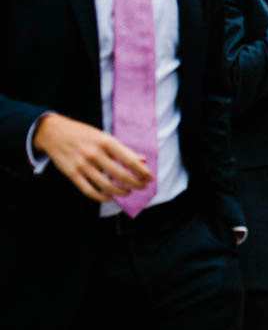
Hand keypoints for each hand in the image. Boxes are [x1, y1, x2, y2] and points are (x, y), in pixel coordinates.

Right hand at [33, 113, 153, 202]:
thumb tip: (143, 160)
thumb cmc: (85, 135)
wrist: (55, 133)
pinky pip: (89, 191)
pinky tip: (110, 197)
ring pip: (106, 185)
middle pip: (120, 175)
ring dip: (120, 192)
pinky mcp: (72, 174)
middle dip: (135, 183)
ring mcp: (83, 165)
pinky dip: (102, 197)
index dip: (141, 171)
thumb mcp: (105, 137)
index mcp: (106, 142)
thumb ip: (123, 150)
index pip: (129, 159)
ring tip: (128, 191)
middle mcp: (95, 154)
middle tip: (143, 186)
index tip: (150, 178)